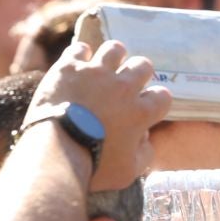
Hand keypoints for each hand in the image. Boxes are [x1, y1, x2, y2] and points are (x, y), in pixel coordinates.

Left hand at [32, 40, 170, 190]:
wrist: (56, 152)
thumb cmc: (94, 167)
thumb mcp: (128, 172)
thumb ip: (145, 153)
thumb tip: (145, 136)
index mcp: (141, 112)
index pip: (163, 96)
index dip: (156, 102)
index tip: (145, 109)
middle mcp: (123, 87)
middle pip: (143, 65)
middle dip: (138, 73)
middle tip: (126, 85)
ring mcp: (96, 74)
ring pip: (115, 49)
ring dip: (113, 57)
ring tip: (105, 66)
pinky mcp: (69, 68)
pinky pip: (79, 49)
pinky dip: (80, 56)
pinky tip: (76, 66)